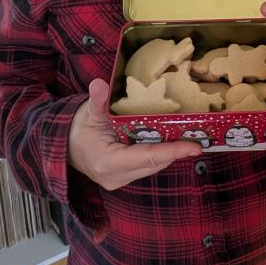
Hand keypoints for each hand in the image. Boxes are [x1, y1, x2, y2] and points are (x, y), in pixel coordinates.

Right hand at [68, 78, 201, 190]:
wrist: (65, 148)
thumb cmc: (78, 129)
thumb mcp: (88, 113)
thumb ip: (97, 101)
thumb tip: (99, 84)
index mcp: (108, 162)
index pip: (147, 157)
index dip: (172, 151)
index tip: (195, 147)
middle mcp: (117, 176)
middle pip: (155, 163)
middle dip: (177, 150)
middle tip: (200, 135)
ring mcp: (121, 179)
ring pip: (154, 165)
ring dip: (170, 152)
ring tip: (191, 135)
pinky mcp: (125, 177)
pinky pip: (149, 165)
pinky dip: (161, 153)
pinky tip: (173, 139)